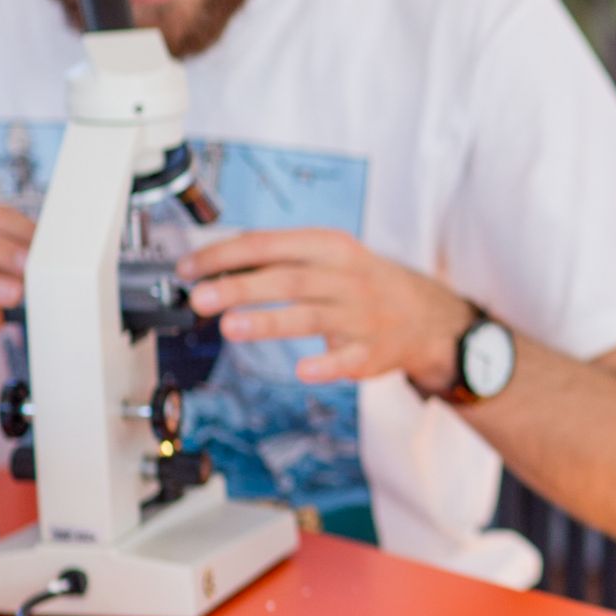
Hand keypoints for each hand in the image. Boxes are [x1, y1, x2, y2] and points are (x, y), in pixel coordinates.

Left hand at [179, 229, 476, 388]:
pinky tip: (303, 371)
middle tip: (201, 298)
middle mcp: (347, 277)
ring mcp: (361, 315)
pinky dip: (327, 364)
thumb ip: (277, 261)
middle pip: (289, 279)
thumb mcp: (327, 257)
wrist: (426, 315)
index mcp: (329, 247)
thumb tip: (212, 272)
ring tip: (231, 327)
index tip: (189, 268)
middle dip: (241, 287)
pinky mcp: (372, 351)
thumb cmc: (361, 283)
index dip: (226, 255)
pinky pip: (348, 358)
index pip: (270, 244)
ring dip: (271, 321)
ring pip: (312, 316)